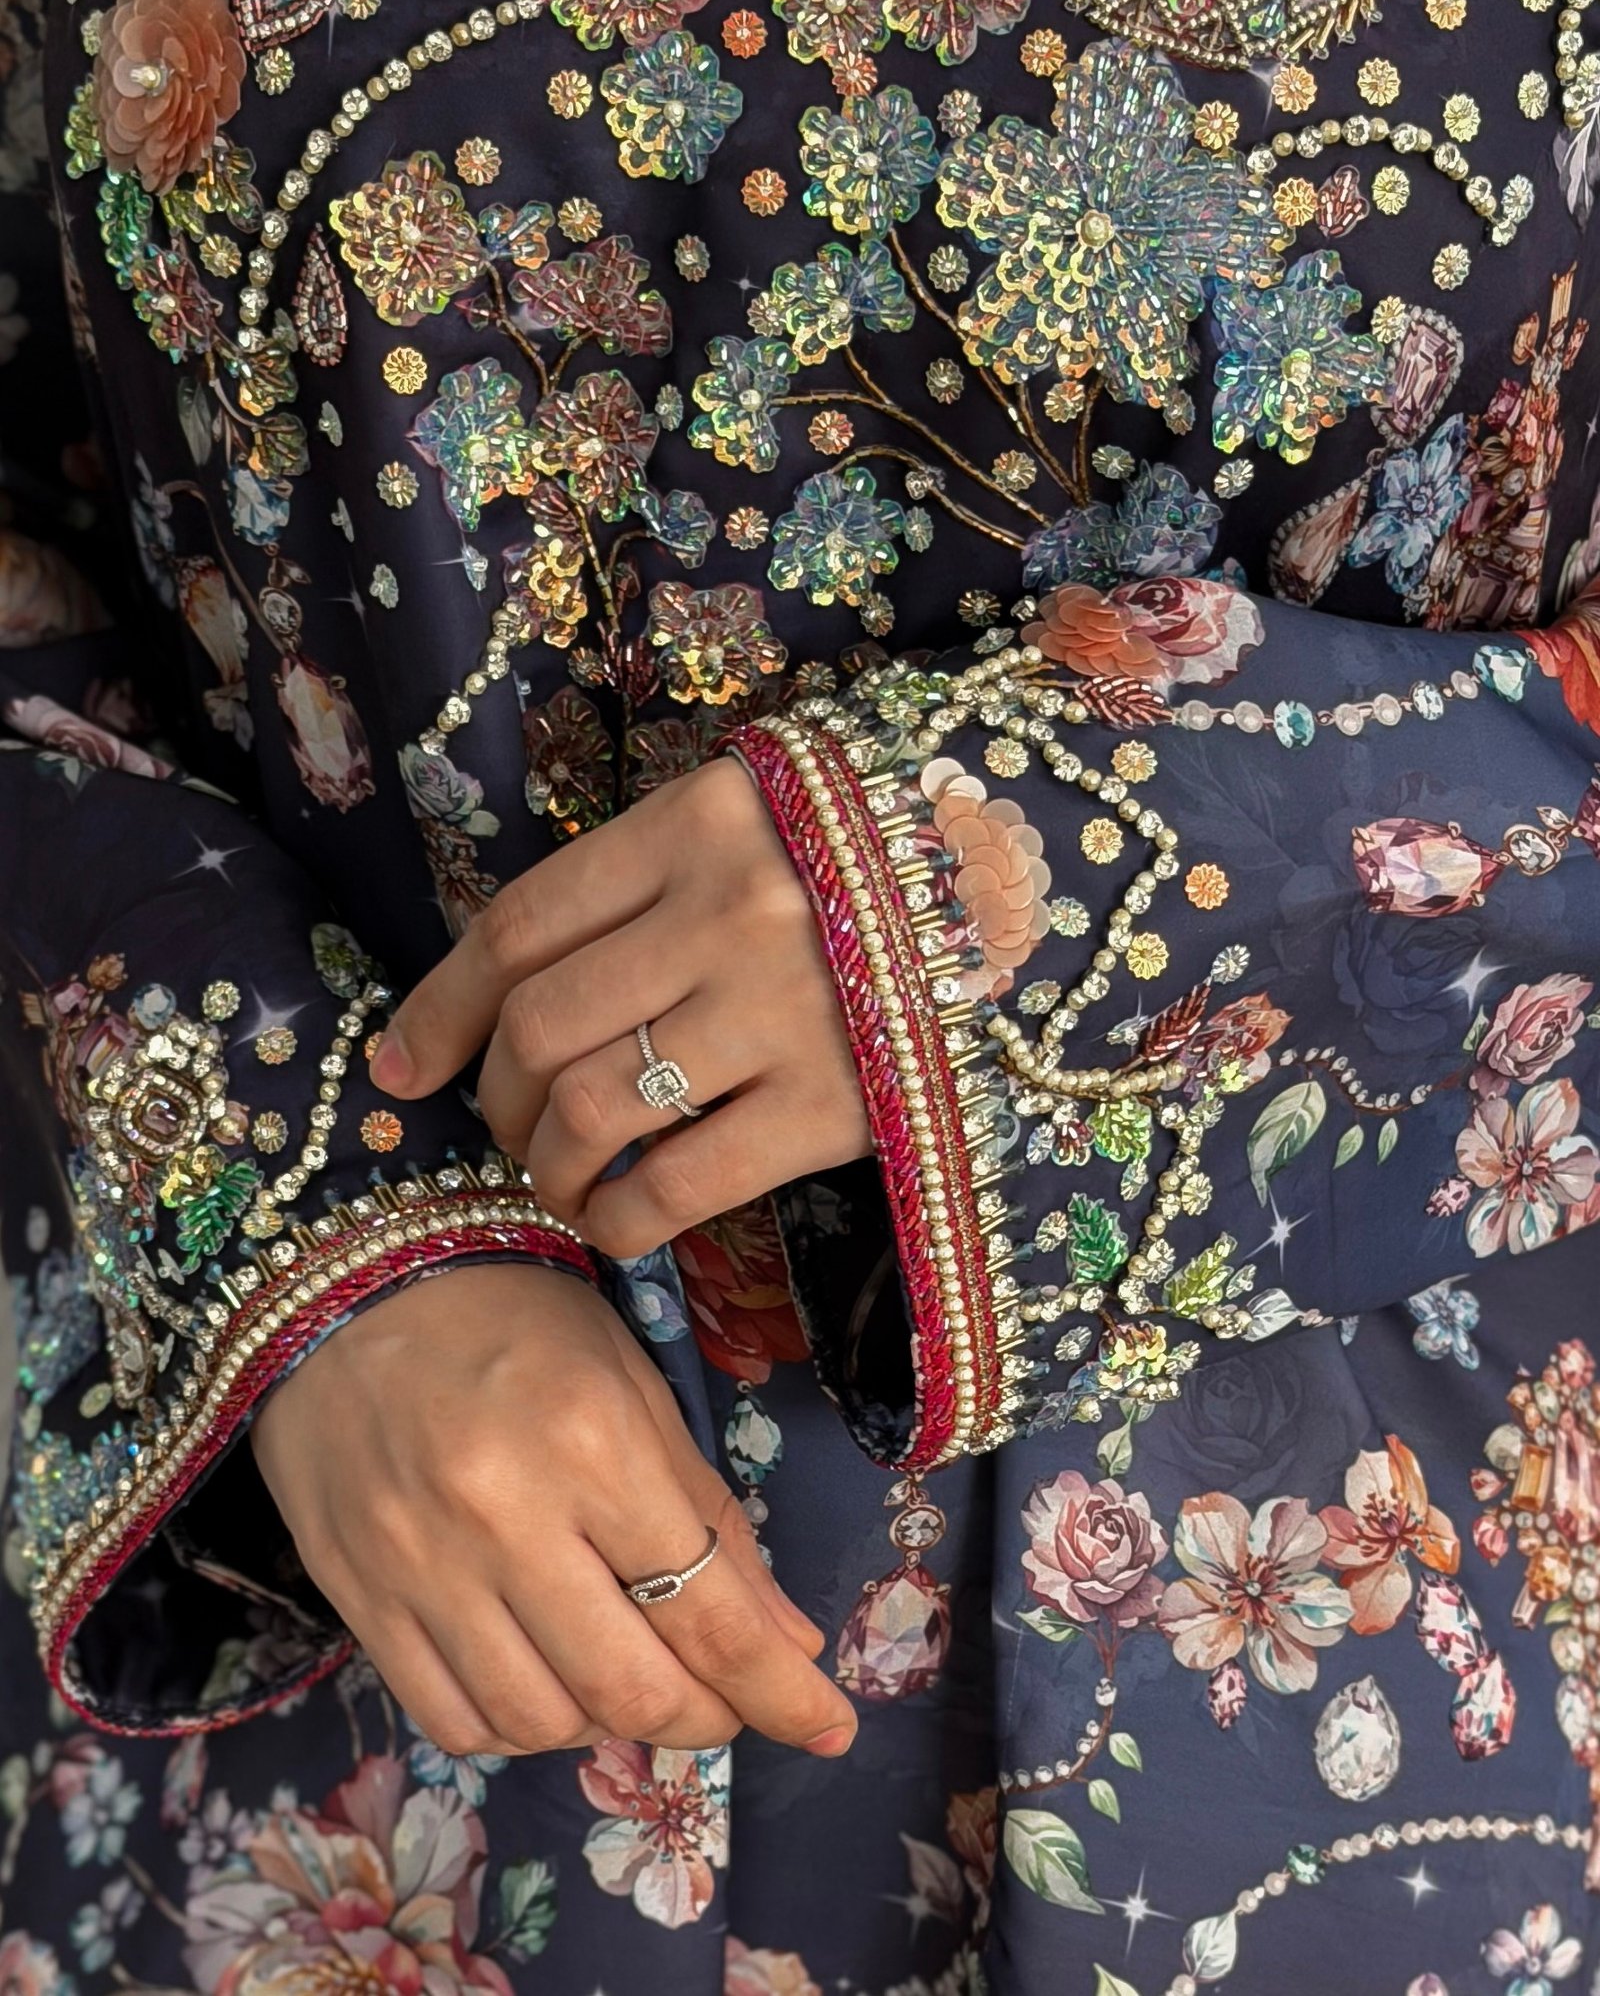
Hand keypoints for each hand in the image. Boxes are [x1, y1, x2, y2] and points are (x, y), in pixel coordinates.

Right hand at [251, 1262, 856, 1757]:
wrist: (346, 1287)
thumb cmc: (514, 1321)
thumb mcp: (634, 1386)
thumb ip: (708, 1516)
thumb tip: (786, 1641)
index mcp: (596, 1444)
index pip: (708, 1611)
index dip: (781, 1692)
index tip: (830, 1727)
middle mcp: (506, 1516)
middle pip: (630, 1688)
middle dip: (704, 1718)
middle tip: (728, 1704)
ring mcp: (421, 1566)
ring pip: (542, 1722)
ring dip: (608, 1723)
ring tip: (627, 1675)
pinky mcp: (358, 1597)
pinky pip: (453, 1720)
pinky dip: (517, 1728)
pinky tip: (544, 1683)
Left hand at [371, 759, 871, 1257]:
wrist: (1039, 893)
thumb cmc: (870, 860)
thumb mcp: (752, 822)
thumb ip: (641, 880)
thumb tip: (495, 994)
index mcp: (697, 823)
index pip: (521, 925)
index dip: (440, 1005)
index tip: (401, 1064)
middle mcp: (728, 912)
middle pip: (541, 1028)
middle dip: (493, 1096)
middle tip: (500, 1124)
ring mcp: (783, 1013)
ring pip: (592, 1110)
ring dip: (544, 1163)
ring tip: (552, 1173)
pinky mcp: (836, 1108)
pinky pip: (680, 1185)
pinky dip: (618, 1219)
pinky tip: (612, 1220)